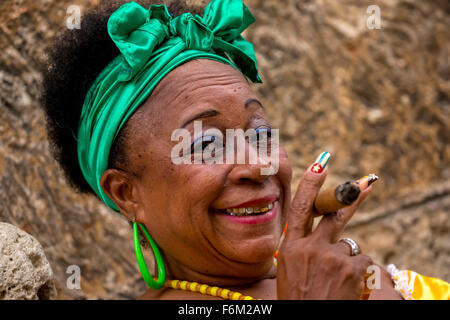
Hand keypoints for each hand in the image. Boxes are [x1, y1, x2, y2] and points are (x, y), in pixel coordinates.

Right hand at [277, 159, 373, 299]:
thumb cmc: (299, 298)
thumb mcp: (290, 270)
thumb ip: (302, 248)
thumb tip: (322, 232)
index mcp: (291, 248)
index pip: (300, 208)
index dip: (310, 185)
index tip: (319, 164)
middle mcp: (311, 248)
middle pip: (334, 214)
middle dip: (351, 197)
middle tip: (366, 183)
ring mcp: (332, 257)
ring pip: (349, 244)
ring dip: (346, 258)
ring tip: (337, 279)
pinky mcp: (352, 269)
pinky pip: (362, 260)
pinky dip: (358, 272)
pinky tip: (348, 286)